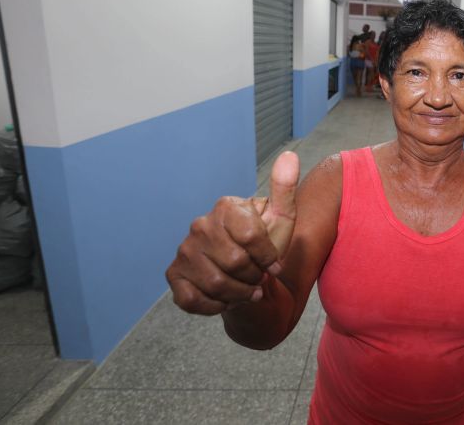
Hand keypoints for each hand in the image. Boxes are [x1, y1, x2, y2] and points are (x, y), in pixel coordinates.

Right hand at [166, 151, 299, 314]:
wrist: (247, 276)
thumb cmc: (266, 246)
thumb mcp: (282, 218)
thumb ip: (285, 188)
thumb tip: (289, 156)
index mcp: (226, 207)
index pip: (252, 237)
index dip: (268, 257)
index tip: (274, 262)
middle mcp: (200, 225)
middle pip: (235, 262)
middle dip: (254, 277)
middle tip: (258, 277)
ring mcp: (184, 250)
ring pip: (216, 283)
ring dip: (239, 293)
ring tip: (247, 289)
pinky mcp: (174, 275)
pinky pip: (193, 299)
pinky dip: (215, 306)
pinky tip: (225, 299)